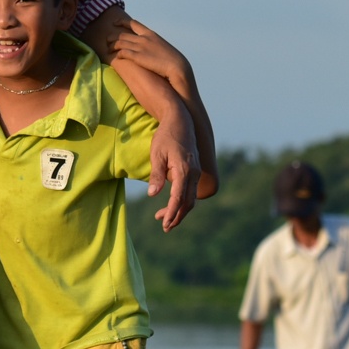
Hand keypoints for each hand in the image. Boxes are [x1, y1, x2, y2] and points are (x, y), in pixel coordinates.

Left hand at [109, 19, 192, 85]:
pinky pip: (122, 53)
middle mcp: (144, 38)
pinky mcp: (138, 57)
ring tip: (108, 49)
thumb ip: (155, 45)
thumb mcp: (163, 47)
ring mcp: (140, 47)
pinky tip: (116, 58)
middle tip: (107, 40)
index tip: (115, 23)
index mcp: (150, 34)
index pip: (133, 23)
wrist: (177, 66)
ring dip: (112, 46)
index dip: (122, 22)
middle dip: (112, 36)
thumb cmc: (173, 60)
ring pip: (120, 42)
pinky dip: (117, 54)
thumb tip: (153, 49)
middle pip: (122, 34)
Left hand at [147, 111, 200, 230]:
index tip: (163, 224)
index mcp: (185, 170)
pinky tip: (171, 204)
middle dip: (177, 216)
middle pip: (188, 202)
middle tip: (164, 227)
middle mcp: (194, 173)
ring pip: (191, 198)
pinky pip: (191, 191)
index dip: (171, 212)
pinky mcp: (195, 171)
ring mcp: (197, 172)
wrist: (180, 120)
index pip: (178, 198)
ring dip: (179, 210)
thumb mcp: (157, 154)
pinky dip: (182, 201)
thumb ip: (156, 175)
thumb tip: (152, 195)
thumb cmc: (166, 136)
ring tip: (164, 220)